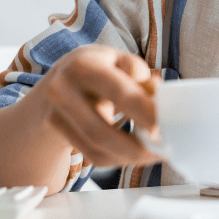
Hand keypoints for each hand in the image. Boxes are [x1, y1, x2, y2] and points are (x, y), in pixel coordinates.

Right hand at [28, 45, 160, 167]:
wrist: (56, 83)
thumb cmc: (97, 69)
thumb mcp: (116, 59)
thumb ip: (138, 73)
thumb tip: (159, 95)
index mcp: (83, 65)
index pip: (118, 92)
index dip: (142, 112)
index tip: (163, 126)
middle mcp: (62, 90)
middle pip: (99, 130)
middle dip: (135, 146)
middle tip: (162, 149)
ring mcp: (56, 115)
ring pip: (96, 148)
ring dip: (130, 156)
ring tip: (155, 154)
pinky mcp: (58, 135)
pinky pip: (92, 156)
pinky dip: (118, 158)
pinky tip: (135, 154)